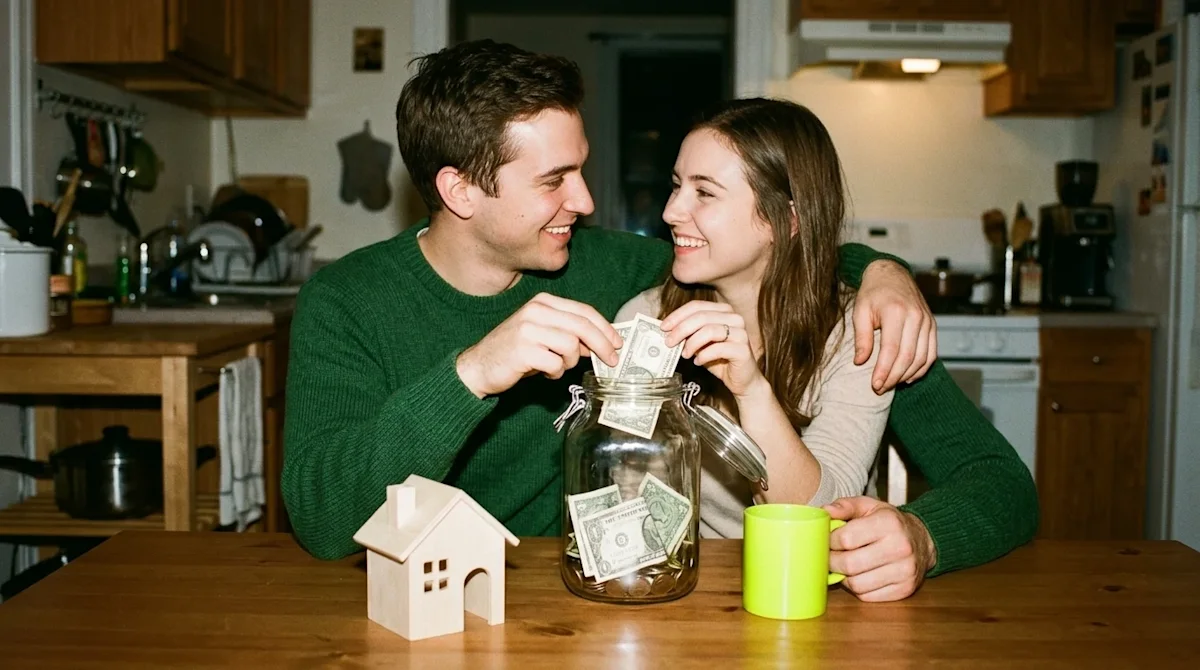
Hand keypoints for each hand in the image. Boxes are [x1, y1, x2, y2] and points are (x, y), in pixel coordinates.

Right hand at [456, 293, 621, 397]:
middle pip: (582, 325)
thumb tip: (600, 343)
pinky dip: (555, 372)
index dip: (605, 328)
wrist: (478, 366)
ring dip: (570, 362)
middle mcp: (536, 310)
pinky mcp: (523, 349)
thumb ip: (569, 335)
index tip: (618, 342)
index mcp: (543, 302)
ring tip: (557, 366)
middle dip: (602, 344)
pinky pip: (555, 363)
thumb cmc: (514, 353)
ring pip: (571, 345)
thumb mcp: (543, 336)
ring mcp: (528, 329)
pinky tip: (545, 372)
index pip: (583, 311)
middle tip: (612, 360)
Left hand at [661, 301, 764, 397]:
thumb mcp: (700, 344)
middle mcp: (734, 318)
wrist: (741, 380)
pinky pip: (718, 349)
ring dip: (692, 343)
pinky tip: (698, 361)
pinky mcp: (743, 350)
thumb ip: (688, 334)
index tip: (664, 327)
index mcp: (724, 311)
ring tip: (684, 354)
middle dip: (681, 329)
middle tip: (669, 342)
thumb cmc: (720, 360)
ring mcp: (741, 333)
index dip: (678, 315)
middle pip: (701, 316)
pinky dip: (703, 355)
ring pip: (709, 330)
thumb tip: (667, 331)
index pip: (697, 306)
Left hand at [823, 496, 936, 601]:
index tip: (827, 541)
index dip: (829, 541)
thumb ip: (845, 506)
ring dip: (843, 577)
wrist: (922, 540)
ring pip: (857, 584)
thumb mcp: (869, 506)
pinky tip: (858, 576)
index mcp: (889, 523)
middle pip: (849, 564)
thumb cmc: (889, 522)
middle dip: (831, 562)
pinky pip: (868, 597)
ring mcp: (905, 571)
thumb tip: (825, 512)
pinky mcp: (905, 589)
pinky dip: (857, 588)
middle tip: (829, 556)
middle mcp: (900, 547)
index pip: (846, 538)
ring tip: (843, 566)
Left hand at [853, 260, 936, 392]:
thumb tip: (860, 362)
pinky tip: (908, 377)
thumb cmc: (872, 293)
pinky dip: (921, 368)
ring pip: (922, 357)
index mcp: (896, 311)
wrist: (891, 274)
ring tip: (891, 384)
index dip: (883, 370)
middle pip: (908, 356)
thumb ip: (861, 337)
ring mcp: (927, 321)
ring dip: (907, 375)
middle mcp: (915, 316)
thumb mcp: (860, 311)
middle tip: (880, 389)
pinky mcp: (932, 325)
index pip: (891, 349)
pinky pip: (931, 353)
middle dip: (894, 377)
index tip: (874, 385)